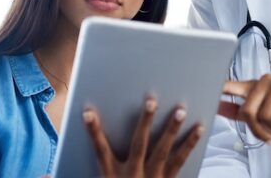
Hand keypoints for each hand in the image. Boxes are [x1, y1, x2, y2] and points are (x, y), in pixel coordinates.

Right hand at [83, 97, 203, 177]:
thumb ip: (98, 166)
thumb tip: (71, 153)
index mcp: (112, 176)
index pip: (101, 150)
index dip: (94, 132)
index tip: (88, 112)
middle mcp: (134, 176)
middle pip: (139, 145)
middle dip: (145, 122)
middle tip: (151, 101)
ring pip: (163, 151)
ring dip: (172, 129)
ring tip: (180, 110)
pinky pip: (180, 160)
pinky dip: (190, 143)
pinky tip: (199, 128)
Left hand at [218, 75, 270, 141]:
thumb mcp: (262, 117)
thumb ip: (239, 112)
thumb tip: (218, 106)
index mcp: (254, 87)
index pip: (232, 86)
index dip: (219, 88)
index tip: (206, 87)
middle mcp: (265, 81)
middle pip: (247, 111)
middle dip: (257, 128)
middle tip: (267, 134)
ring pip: (265, 116)